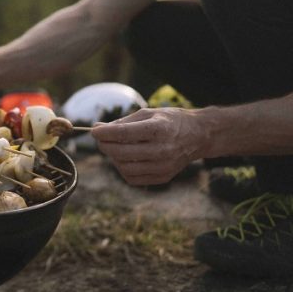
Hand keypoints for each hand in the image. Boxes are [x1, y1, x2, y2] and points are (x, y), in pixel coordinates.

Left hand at [90, 108, 206, 185]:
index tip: (93, 130)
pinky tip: (126, 158)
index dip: (104, 133)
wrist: (198, 136)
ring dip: (113, 158)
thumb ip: (123, 122)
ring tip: (114, 147)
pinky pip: (133, 178)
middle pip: (121, 152)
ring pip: (125, 167)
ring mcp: (163, 166)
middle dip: (105, 145)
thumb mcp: (149, 113)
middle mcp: (162, 150)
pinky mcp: (163, 177)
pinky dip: (123, 168)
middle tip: (101, 139)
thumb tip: (98, 129)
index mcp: (159, 129)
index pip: (124, 134)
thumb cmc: (170, 121)